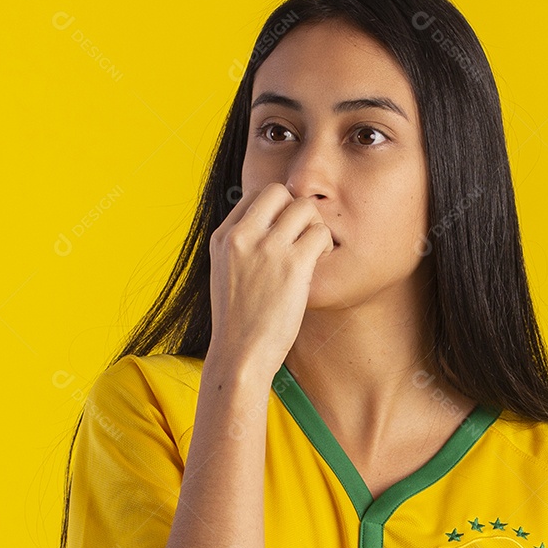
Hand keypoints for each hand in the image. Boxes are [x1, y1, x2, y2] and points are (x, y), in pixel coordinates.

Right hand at [207, 182, 334, 376]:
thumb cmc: (239, 321)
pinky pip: (321, 233)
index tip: (283, 235)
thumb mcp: (226, 273)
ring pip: (304, 207)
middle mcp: (242, 236)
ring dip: (314, 227)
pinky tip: (317, 265)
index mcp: (223, 237)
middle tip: (300, 238)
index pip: (255, 196)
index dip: (276, 211)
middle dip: (295, 210)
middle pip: (279, 192)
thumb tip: (270, 226)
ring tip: (311, 253)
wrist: (240, 355)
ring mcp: (267, 248)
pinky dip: (325, 246)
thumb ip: (242, 246)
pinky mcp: (293, 264)